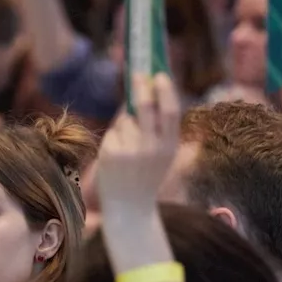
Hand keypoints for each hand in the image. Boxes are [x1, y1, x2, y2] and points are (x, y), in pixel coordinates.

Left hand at [95, 73, 181, 211]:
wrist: (130, 207)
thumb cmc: (147, 176)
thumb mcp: (163, 155)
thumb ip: (160, 128)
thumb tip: (149, 90)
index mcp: (169, 147)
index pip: (170, 112)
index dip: (165, 90)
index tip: (159, 75)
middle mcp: (151, 148)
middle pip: (145, 107)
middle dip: (141, 87)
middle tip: (138, 74)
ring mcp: (130, 151)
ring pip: (126, 120)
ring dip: (126, 125)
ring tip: (129, 147)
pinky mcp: (111, 154)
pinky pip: (113, 132)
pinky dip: (114, 138)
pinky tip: (117, 157)